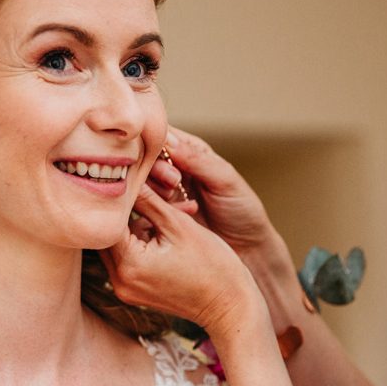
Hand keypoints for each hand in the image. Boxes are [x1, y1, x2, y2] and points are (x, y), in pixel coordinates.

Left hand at [102, 184, 265, 335]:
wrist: (230, 306)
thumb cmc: (212, 265)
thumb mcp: (178, 225)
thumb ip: (148, 200)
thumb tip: (129, 176)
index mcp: (129, 264)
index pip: (109, 221)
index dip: (120, 197)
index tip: (133, 180)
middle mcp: (119, 281)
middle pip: (108, 234)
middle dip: (127, 210)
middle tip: (145, 191)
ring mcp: (125, 289)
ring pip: (118, 244)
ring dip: (134, 225)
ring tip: (163, 211)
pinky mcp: (134, 292)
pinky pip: (128, 259)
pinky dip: (140, 242)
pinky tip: (162, 230)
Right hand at [149, 127, 297, 276]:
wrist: (246, 248)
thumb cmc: (242, 209)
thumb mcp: (225, 180)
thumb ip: (196, 160)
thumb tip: (168, 141)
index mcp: (188, 150)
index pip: (160, 136)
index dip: (155, 144)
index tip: (165, 160)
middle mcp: (171, 168)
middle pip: (144, 159)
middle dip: (156, 169)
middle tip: (174, 182)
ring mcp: (161, 192)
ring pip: (140, 182)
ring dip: (155, 190)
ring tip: (175, 198)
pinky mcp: (156, 214)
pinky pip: (142, 206)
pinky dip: (154, 209)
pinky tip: (180, 214)